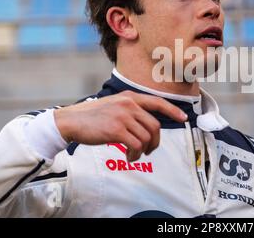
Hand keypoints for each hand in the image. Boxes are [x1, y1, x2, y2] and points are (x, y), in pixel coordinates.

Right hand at [54, 90, 187, 160]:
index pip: (157, 102)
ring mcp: (123, 116)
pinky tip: (129, 157)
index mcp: (129, 97)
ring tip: (134, 155)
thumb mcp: (114, 105)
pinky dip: (135, 154)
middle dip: (155, 141)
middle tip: (149, 150)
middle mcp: (128, 104)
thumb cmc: (92, 116)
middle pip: (155, 125)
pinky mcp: (116, 130)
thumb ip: (130, 109)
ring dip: (143, 150)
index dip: (172, 110)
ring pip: (146, 137)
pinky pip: (136, 145)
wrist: (70, 121)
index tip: (183, 117)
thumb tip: (147, 125)